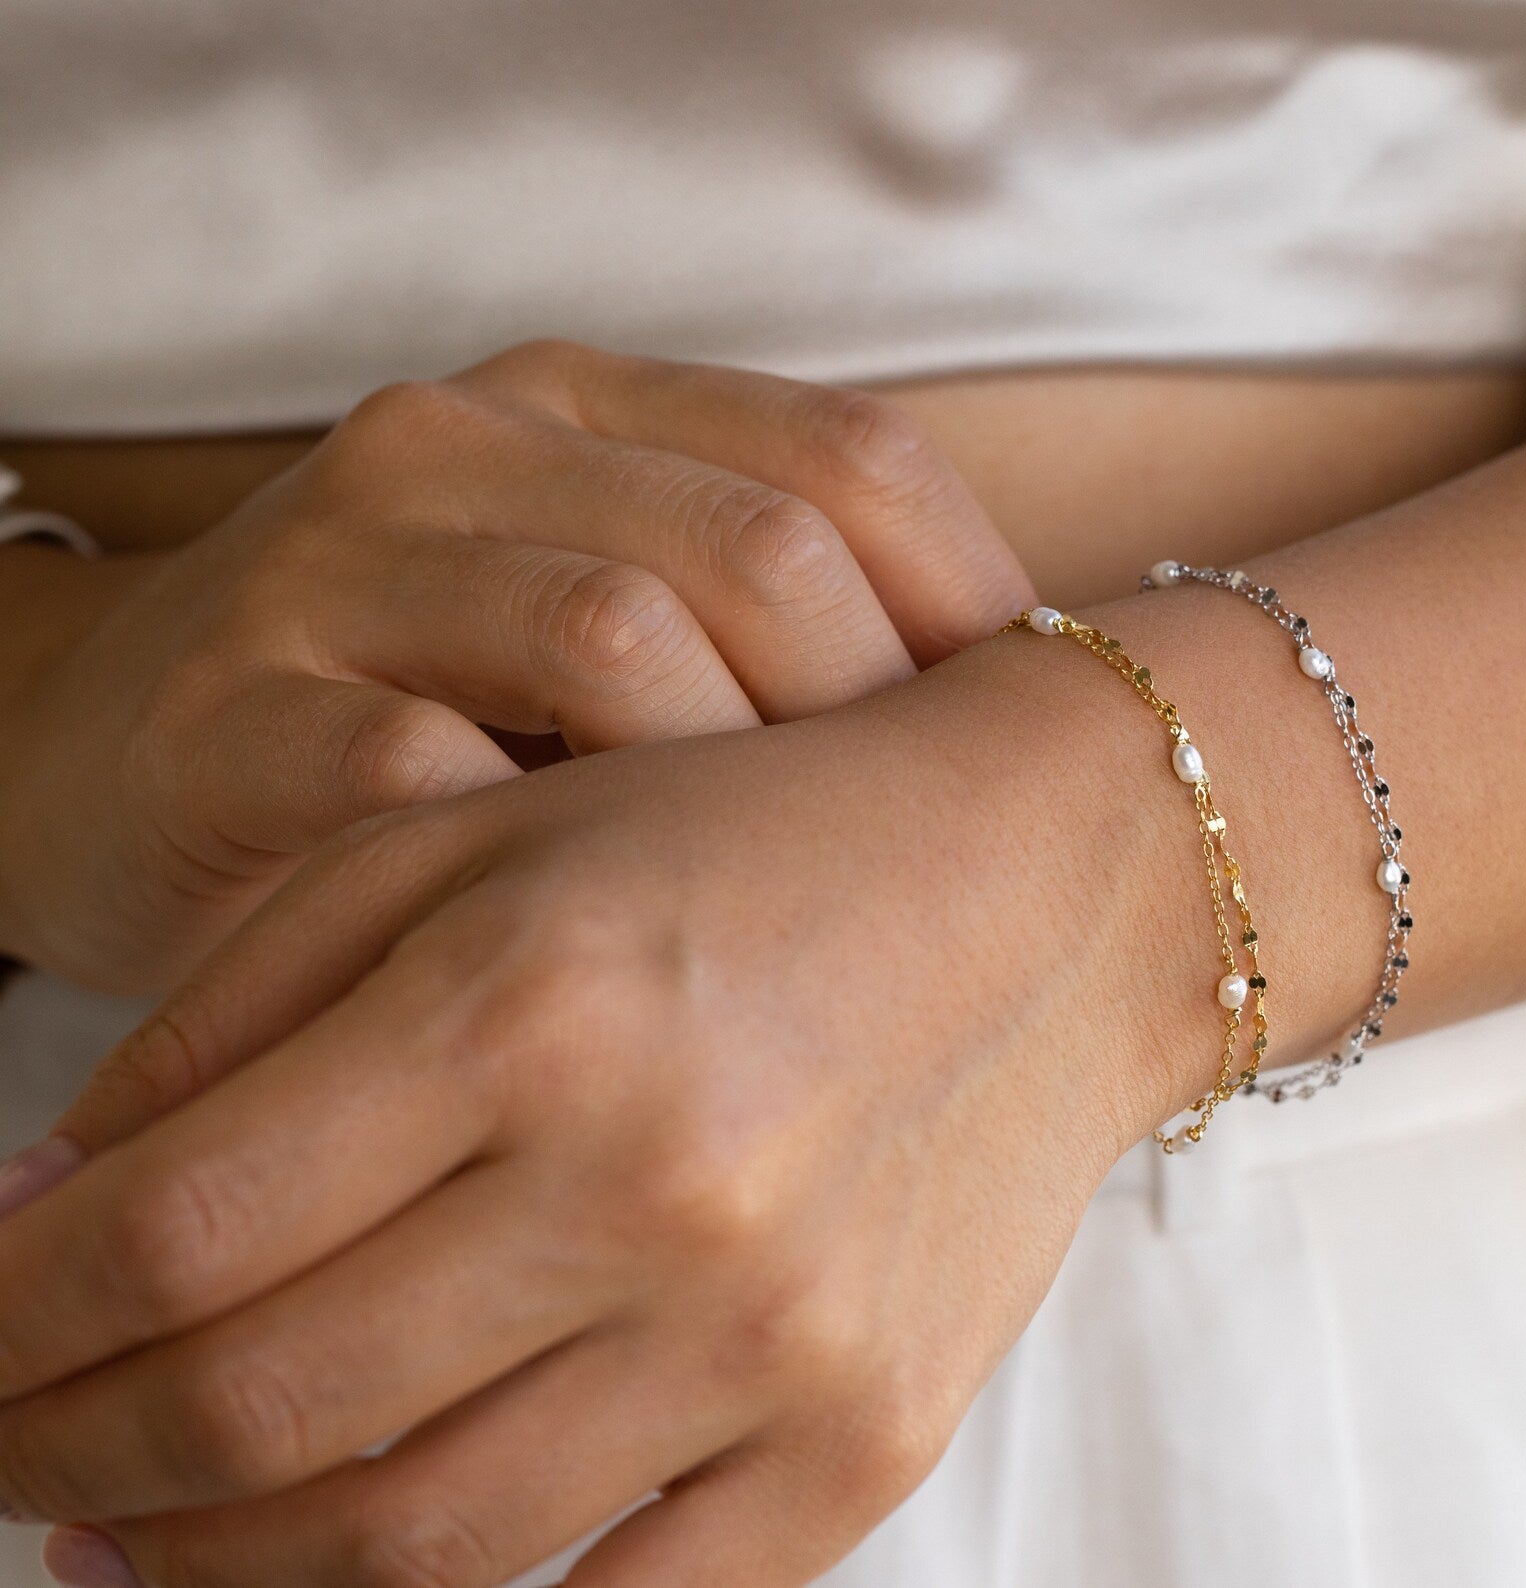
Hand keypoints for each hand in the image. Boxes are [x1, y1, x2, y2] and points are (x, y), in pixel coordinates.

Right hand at [0, 340, 1030, 990]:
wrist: (125, 750)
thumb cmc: (422, 706)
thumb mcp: (590, 632)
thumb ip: (753, 637)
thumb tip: (997, 734)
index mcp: (589, 410)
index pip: (851, 460)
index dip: (972, 608)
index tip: (1021, 760)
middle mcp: (468, 447)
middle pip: (756, 547)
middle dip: (868, 722)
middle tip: (913, 877)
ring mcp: (338, 564)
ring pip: (608, 633)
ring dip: (722, 799)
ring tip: (769, 928)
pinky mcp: (227, 709)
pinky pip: (422, 776)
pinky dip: (535, 867)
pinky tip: (592, 959)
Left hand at [0, 641, 1186, 1587]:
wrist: (1044, 890)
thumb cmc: (744, 837)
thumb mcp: (479, 845)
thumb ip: (246, 1005)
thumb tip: (52, 1203)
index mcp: (536, 999)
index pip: (175, 1232)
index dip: (4, 1315)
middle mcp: (656, 1184)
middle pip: (264, 1414)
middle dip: (72, 1453)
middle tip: (16, 1448)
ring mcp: (772, 1341)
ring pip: (409, 1554)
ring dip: (217, 1563)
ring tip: (140, 1524)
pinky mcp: (861, 1441)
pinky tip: (361, 1566)